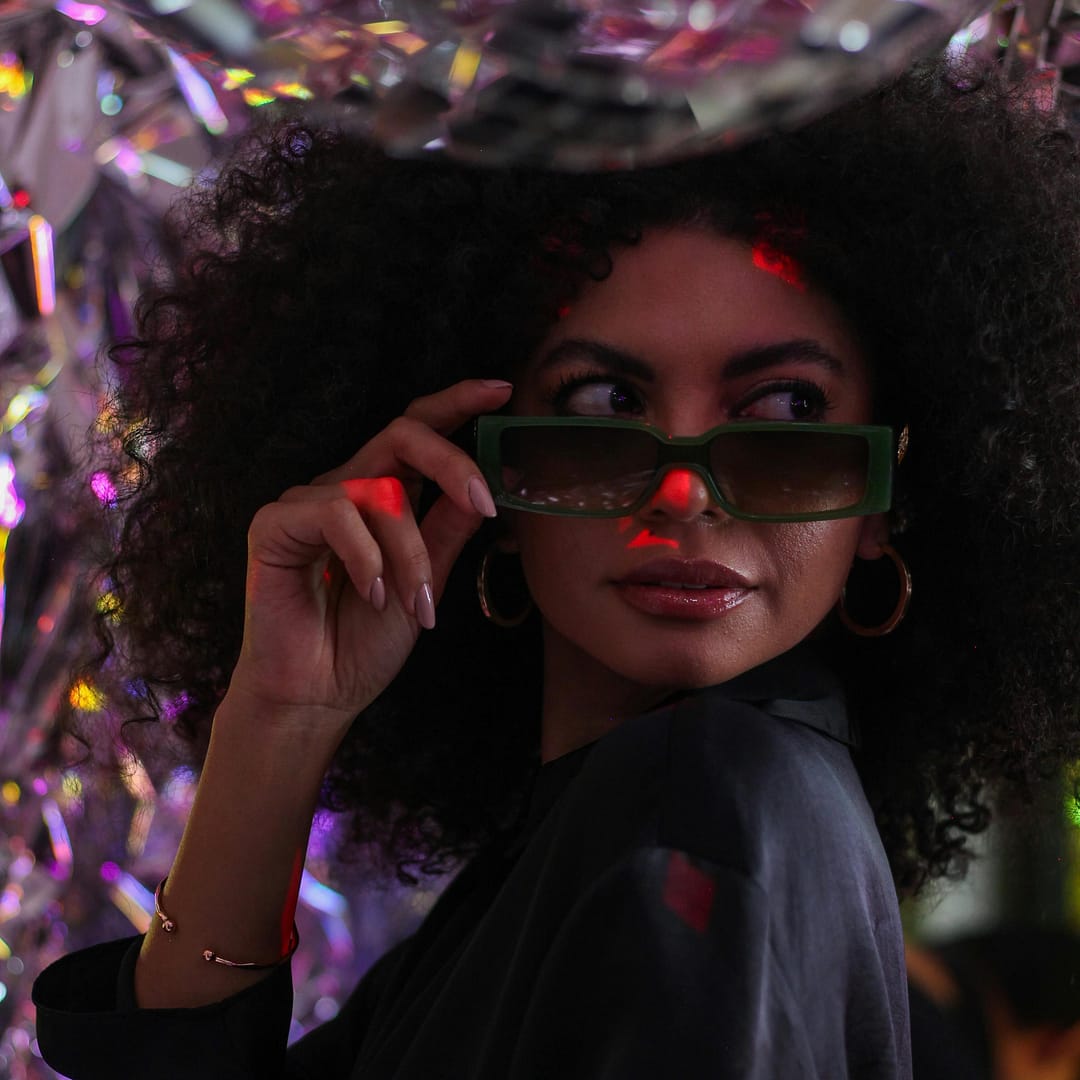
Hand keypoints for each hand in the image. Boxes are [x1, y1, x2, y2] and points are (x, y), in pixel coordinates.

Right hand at [223, 379, 512, 738]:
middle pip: (402, 434)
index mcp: (382, 496)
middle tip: (486, 502)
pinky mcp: (274, 524)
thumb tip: (487, 484)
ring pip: (379, 490)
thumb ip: (448, 530)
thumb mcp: (426, 581)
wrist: (319, 695)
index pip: (416, 432)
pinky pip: (334, 512)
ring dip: (411, 553)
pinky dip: (366, 555)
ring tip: (417, 605)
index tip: (501, 390)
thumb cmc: (366, 640)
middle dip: (452, 461)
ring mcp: (307, 503)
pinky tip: (373, 593)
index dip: (456, 404)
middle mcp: (346, 489)